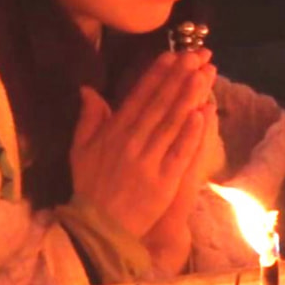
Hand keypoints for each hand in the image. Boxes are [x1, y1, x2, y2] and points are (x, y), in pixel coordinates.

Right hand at [70, 49, 217, 239]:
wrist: (97, 230)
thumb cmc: (91, 189)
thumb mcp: (80, 151)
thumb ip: (88, 119)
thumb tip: (88, 89)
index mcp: (113, 133)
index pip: (138, 98)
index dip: (156, 75)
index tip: (172, 54)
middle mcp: (131, 142)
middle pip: (159, 105)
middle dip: (178, 77)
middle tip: (196, 54)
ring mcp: (148, 161)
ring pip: (172, 123)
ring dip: (189, 97)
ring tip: (204, 74)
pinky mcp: (163, 181)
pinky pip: (179, 153)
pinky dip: (191, 133)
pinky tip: (203, 114)